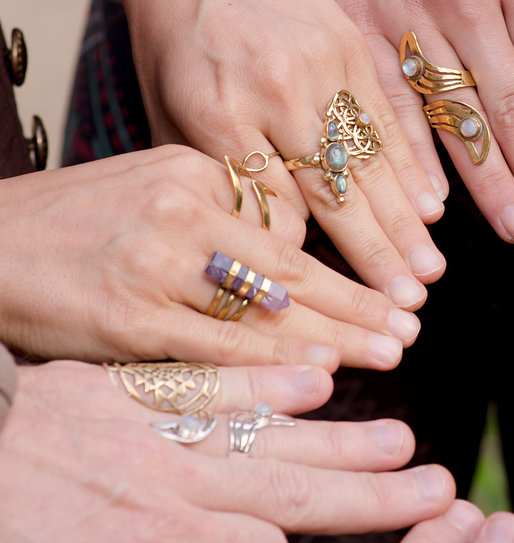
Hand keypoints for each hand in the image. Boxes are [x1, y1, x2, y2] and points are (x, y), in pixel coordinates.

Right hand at [0, 143, 421, 367]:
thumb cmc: (72, 227)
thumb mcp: (151, 190)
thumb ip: (221, 215)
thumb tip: (296, 257)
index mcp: (193, 169)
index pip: (290, 223)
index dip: (349, 258)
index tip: (396, 283)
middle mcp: (181, 208)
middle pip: (293, 264)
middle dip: (361, 300)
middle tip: (412, 325)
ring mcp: (155, 262)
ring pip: (266, 306)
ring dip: (337, 335)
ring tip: (391, 350)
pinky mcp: (129, 316)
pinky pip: (219, 346)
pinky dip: (275, 362)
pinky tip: (323, 373)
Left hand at [6, 358, 452, 542]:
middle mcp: (164, 480)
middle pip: (290, 486)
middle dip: (369, 495)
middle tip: (439, 491)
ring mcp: (148, 423)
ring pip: (267, 427)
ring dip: (341, 435)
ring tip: (405, 441)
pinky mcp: (123, 383)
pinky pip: (212, 377)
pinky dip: (268, 375)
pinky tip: (320, 376)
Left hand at [115, 0, 447, 303]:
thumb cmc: (173, 43)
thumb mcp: (168, 116)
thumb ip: (216, 185)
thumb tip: (268, 254)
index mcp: (215, 112)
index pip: (270, 211)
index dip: (301, 269)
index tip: (328, 313)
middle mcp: (273, 90)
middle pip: (332, 194)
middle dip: (371, 260)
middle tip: (403, 313)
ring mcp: (319, 63)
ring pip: (370, 161)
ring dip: (402, 225)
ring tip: (426, 275)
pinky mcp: (351, 41)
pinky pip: (389, 116)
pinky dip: (411, 166)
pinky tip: (430, 208)